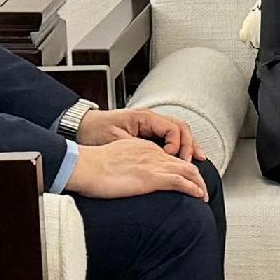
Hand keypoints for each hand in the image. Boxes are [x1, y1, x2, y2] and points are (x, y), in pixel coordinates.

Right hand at [67, 131, 212, 200]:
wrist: (84, 166)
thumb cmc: (91, 167)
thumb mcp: (114, 160)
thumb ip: (127, 166)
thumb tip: (128, 177)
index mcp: (143, 148)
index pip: (169, 157)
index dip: (182, 168)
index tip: (186, 179)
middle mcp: (153, 153)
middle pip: (184, 162)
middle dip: (196, 176)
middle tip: (201, 189)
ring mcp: (154, 165)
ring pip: (188, 171)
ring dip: (200, 184)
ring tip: (203, 196)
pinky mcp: (152, 178)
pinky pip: (181, 182)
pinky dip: (194, 189)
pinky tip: (199, 196)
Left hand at [76, 101, 202, 159]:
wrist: (81, 126)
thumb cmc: (94, 131)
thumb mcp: (115, 139)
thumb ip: (137, 146)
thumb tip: (156, 157)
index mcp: (144, 117)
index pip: (172, 128)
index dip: (177, 144)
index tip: (172, 158)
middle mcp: (150, 119)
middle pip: (181, 128)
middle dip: (190, 145)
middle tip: (192, 162)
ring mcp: (150, 125)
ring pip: (178, 132)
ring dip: (189, 145)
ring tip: (198, 159)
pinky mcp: (147, 132)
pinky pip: (170, 137)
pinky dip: (180, 147)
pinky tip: (184, 157)